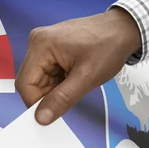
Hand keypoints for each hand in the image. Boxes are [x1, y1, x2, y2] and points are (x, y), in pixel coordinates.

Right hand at [15, 7, 140, 124]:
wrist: (123, 29)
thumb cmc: (108, 47)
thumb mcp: (86, 78)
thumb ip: (62, 99)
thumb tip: (41, 118)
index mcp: (41, 45)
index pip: (25, 84)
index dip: (35, 103)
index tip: (51, 115)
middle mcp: (37, 42)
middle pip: (30, 82)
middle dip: (47, 95)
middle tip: (71, 95)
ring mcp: (43, 44)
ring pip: (38, 80)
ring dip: (54, 89)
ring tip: (76, 81)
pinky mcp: (50, 48)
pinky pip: (46, 73)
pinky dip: (58, 82)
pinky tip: (74, 76)